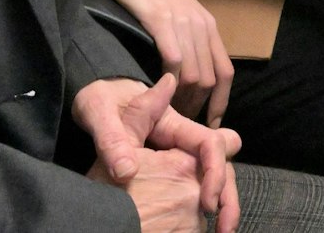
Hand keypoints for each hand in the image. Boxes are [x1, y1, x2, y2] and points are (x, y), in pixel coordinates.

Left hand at [74, 74, 239, 219]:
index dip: (214, 172)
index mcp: (173, 124)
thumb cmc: (100, 103)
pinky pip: (198, 189)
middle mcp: (183, 141)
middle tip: (225, 228)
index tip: (206, 202)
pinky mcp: (174, 172)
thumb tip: (126, 171)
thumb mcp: (100, 112)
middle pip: (221, 164)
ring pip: (214, 179)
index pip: (209, 144)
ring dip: (223, 206)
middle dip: (227, 196)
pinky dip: (206, 210)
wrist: (96, 102)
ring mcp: (180, 157)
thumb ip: (112, 140)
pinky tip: (204, 228)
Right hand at [104, 0, 232, 124]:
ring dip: (182, 102)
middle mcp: (201, 27)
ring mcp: (183, 24)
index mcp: (209, 28)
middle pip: (209, 80)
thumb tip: (190, 80)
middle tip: (182, 126)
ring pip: (192, 75)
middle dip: (198, 108)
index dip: (221, 103)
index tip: (212, 126)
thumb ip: (190, 43)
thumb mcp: (181, 17)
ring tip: (168, 118)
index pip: (225, 73)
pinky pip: (172, 60)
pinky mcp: (162, 21)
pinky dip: (168, 83)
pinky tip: (157, 94)